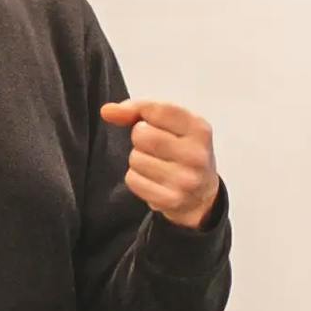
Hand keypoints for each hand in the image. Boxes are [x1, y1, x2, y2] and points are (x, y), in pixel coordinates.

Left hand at [100, 94, 221, 228]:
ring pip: (135, 158)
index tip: (139, 119)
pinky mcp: (170, 200)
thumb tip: (107, 111)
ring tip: (155, 164)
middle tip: (153, 146)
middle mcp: (196, 154)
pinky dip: (136, 178)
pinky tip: (152, 180)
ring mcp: (184, 179)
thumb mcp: (173, 125)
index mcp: (199, 129)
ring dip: (138, 160)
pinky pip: (133, 180)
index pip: (158, 110)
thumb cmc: (183, 152)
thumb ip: (140, 111)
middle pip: (142, 134)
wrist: (202, 195)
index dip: (140, 111)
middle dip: (140, 138)